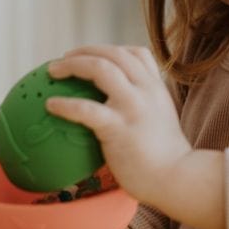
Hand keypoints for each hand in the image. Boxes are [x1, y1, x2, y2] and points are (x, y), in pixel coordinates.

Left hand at [46, 46, 191, 206]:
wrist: (177, 179)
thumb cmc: (166, 159)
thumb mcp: (161, 121)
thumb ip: (145, 109)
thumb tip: (120, 111)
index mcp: (156, 88)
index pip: (137, 53)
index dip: (111, 50)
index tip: (93, 57)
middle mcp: (146, 90)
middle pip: (113, 54)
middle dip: (85, 51)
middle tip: (64, 58)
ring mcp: (133, 106)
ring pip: (100, 68)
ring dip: (72, 64)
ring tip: (53, 72)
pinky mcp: (118, 128)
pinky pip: (86, 109)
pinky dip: (65, 104)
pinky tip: (51, 106)